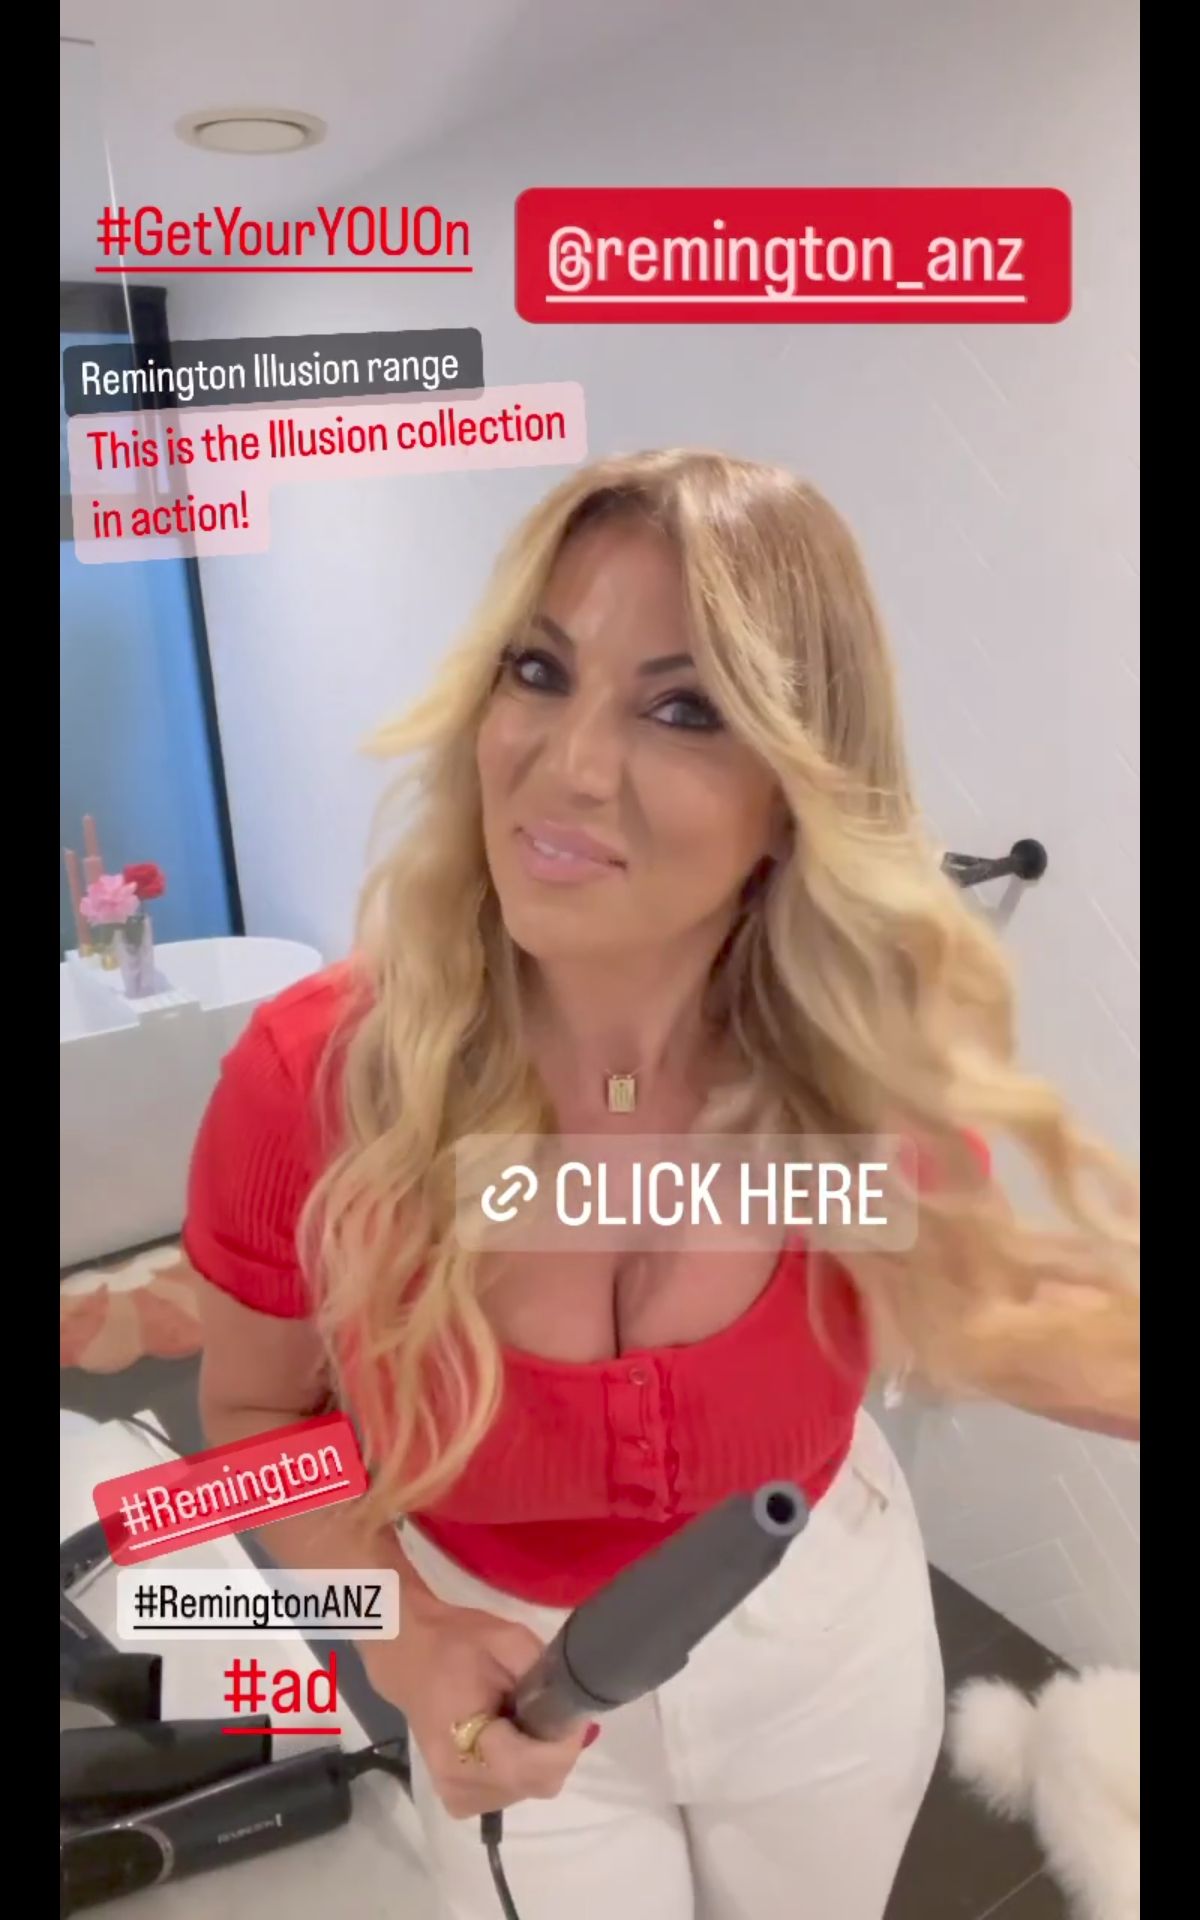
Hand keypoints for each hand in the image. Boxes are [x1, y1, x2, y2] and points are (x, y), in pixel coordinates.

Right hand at [364, 1596, 594, 1819]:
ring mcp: (459, 1799)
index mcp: (466, 1747)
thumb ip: (544, 1673)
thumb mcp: (507, 1639)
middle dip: (554, 1745)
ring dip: (538, 1755)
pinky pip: (511, 1791)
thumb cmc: (454, 1644)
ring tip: (518, 1717)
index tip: (568, 1708)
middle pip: (541, 1781)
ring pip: (530, 1788)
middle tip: (544, 1706)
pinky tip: (505, 1737)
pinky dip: (519, 1766)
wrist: (407, 1657)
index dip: (565, 1740)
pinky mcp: (459, 1801)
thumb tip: (574, 1706)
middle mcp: (462, 1786)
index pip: (538, 1767)